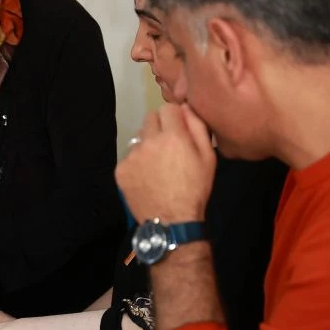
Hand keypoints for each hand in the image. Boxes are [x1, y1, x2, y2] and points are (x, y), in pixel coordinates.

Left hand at [116, 104, 215, 224]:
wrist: (172, 222)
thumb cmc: (195, 189)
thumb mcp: (208, 158)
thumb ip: (198, 127)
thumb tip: (187, 107)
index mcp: (173, 136)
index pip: (168, 108)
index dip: (175, 117)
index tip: (179, 129)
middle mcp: (149, 141)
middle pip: (150, 118)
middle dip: (159, 127)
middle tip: (168, 147)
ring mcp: (132, 156)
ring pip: (138, 138)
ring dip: (147, 145)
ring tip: (157, 166)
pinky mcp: (121, 170)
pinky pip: (129, 157)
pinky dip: (137, 163)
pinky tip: (147, 177)